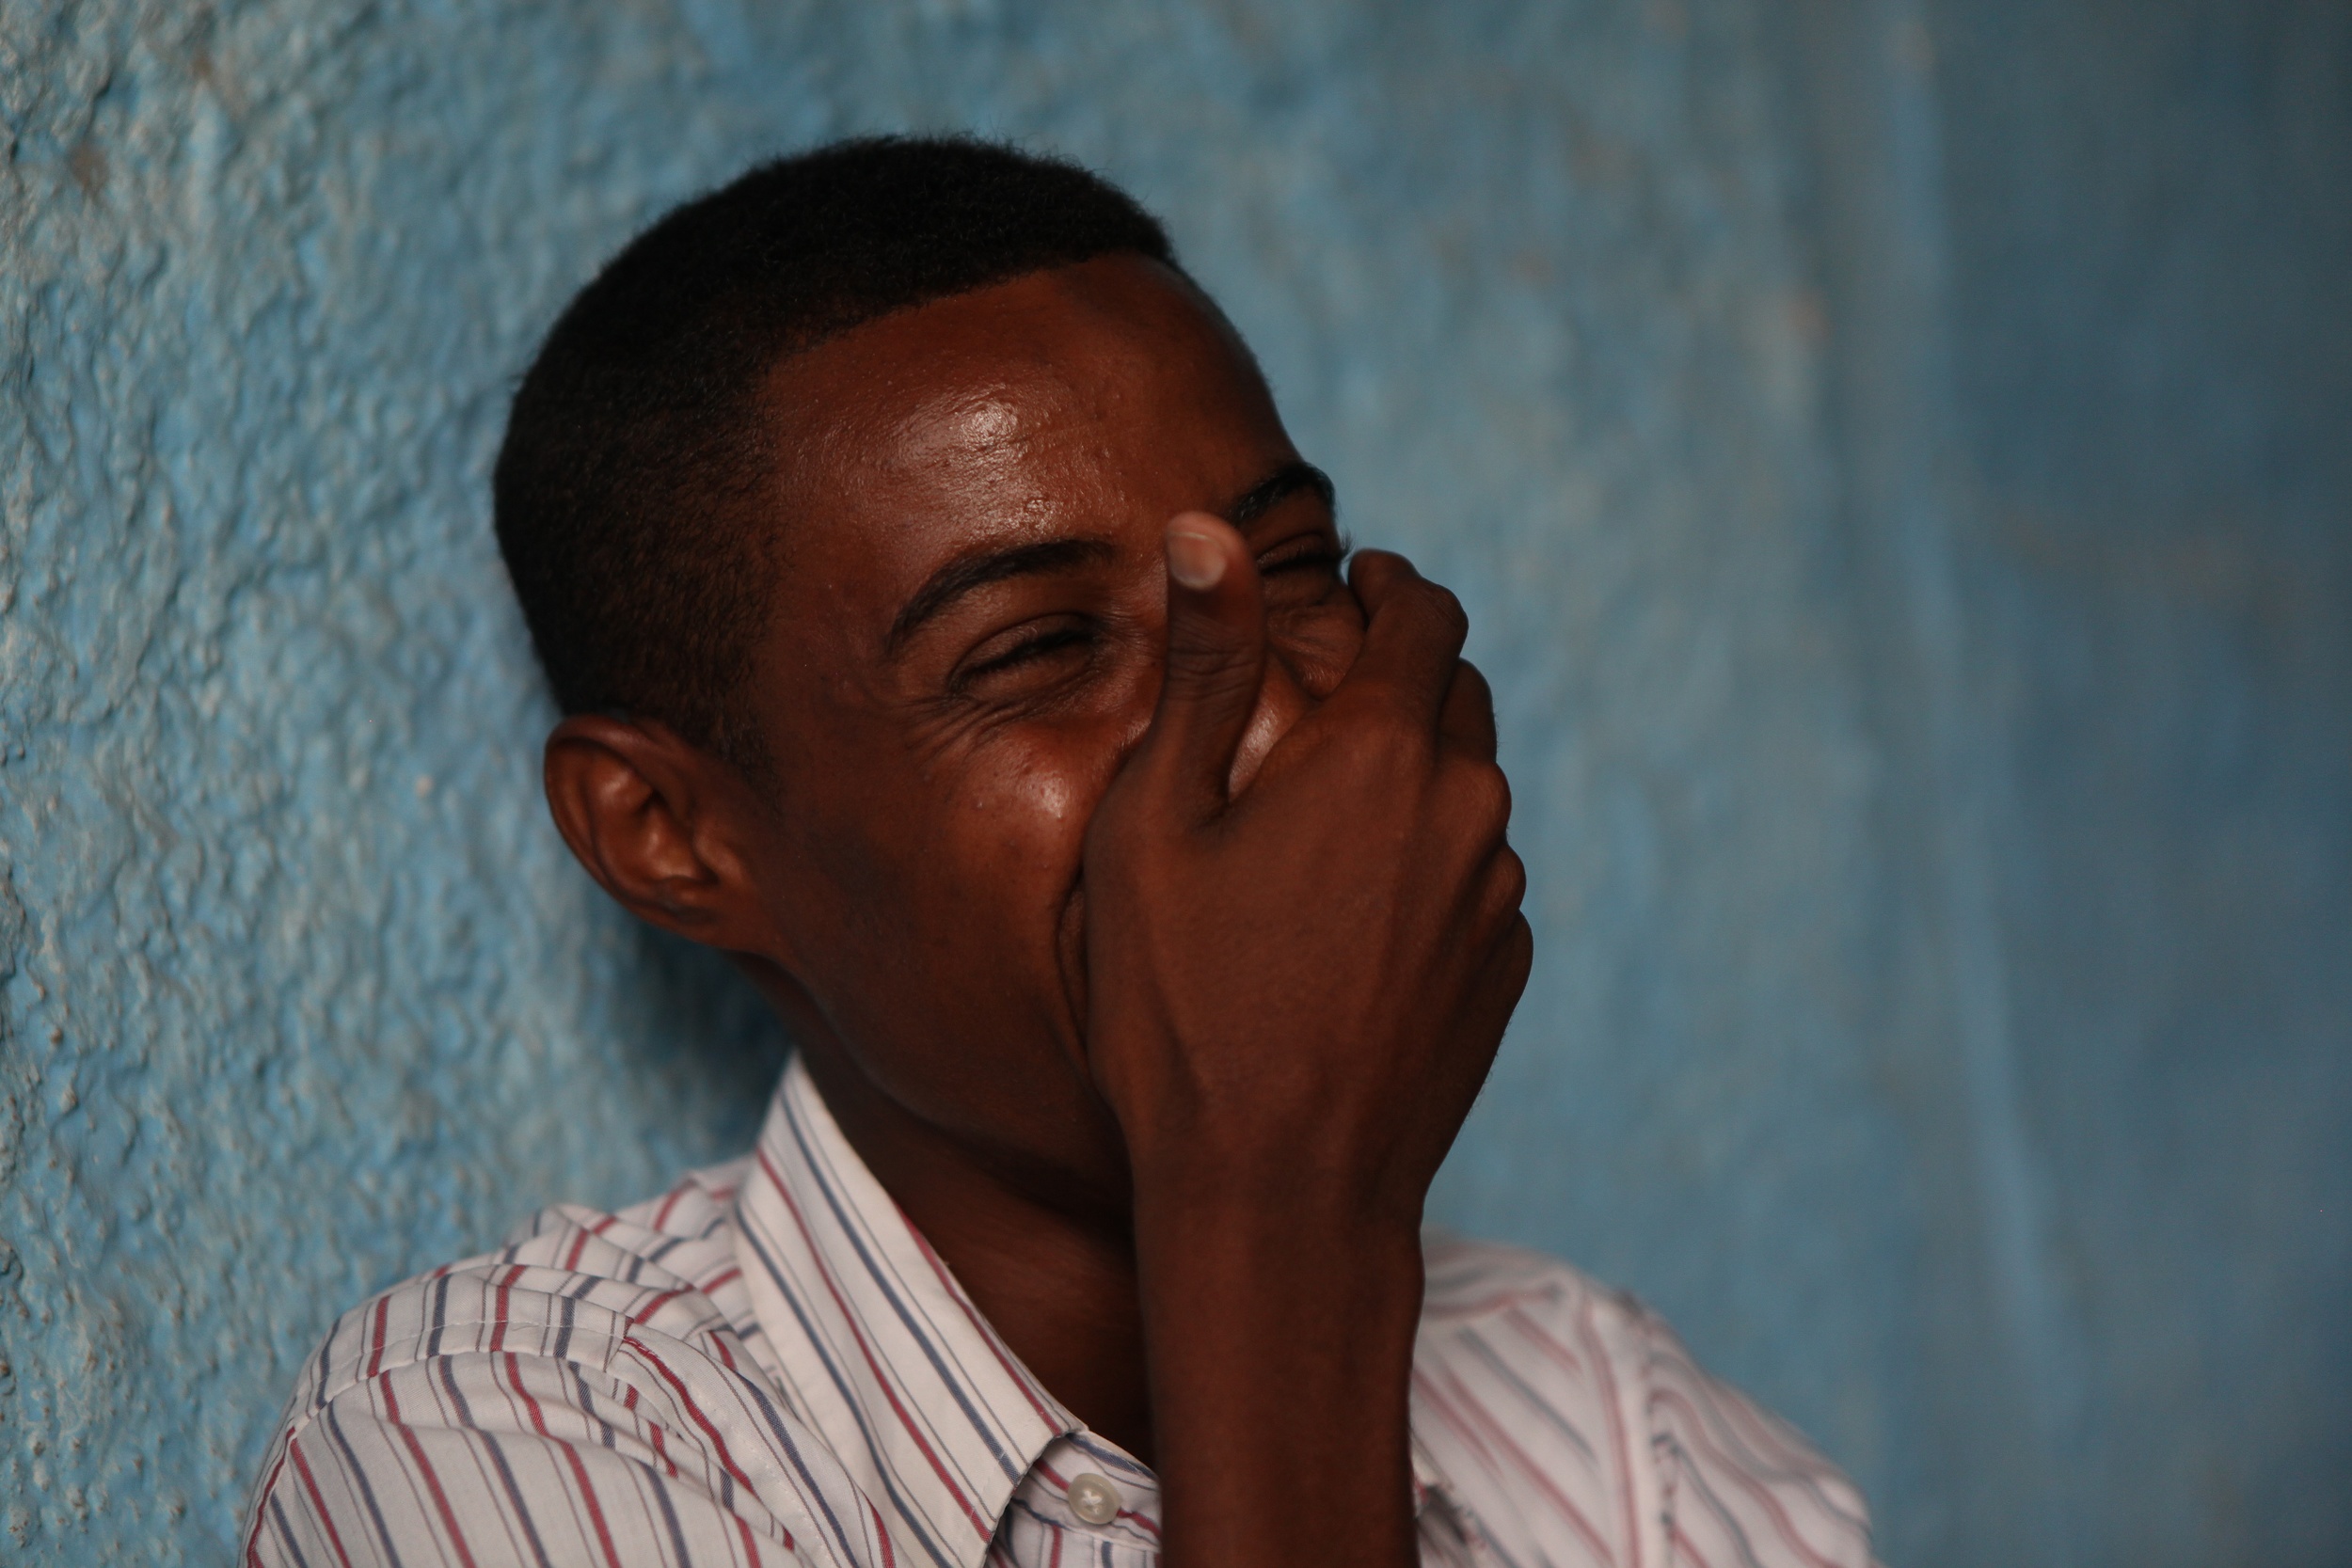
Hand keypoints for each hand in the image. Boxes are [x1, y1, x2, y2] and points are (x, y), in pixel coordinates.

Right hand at [1081, 512, 1530, 1223]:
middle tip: (1332, 685)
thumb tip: (1208, 529)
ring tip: (1325, 815)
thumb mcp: (1157, 828)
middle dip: (1403, 669)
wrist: (1281, 1198)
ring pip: (1469, 790)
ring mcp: (1498, 897)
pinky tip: (1351, 915)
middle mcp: (1466, 810)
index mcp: (1380, 754)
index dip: (1389, 583)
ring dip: (1414, 773)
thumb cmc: (1186, 1013)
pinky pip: (1475, 879)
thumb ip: (1204, 667)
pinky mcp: (1504, 970)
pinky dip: (1428, 862)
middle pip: (1456, 694)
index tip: (1356, 581)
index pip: (1422, 615)